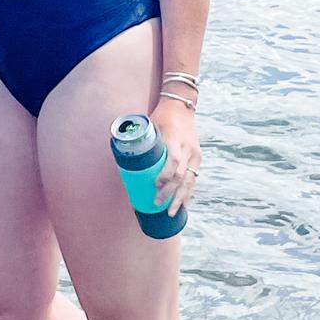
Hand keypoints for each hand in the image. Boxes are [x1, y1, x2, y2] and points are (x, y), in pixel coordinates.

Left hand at [150, 94, 201, 217]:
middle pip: (180, 174)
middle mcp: (188, 148)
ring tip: (170, 212)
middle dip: (169, 192)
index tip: (155, 185)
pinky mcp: (197, 158)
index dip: (165, 175)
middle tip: (156, 203)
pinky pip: (194, 178)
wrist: (182, 107)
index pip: (173, 160)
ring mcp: (195, 154)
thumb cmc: (162, 116)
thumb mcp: (152, 124)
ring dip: (180, 198)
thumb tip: (122, 157)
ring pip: (190, 180)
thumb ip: (142, 140)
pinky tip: (183, 204)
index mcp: (175, 139)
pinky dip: (188, 192)